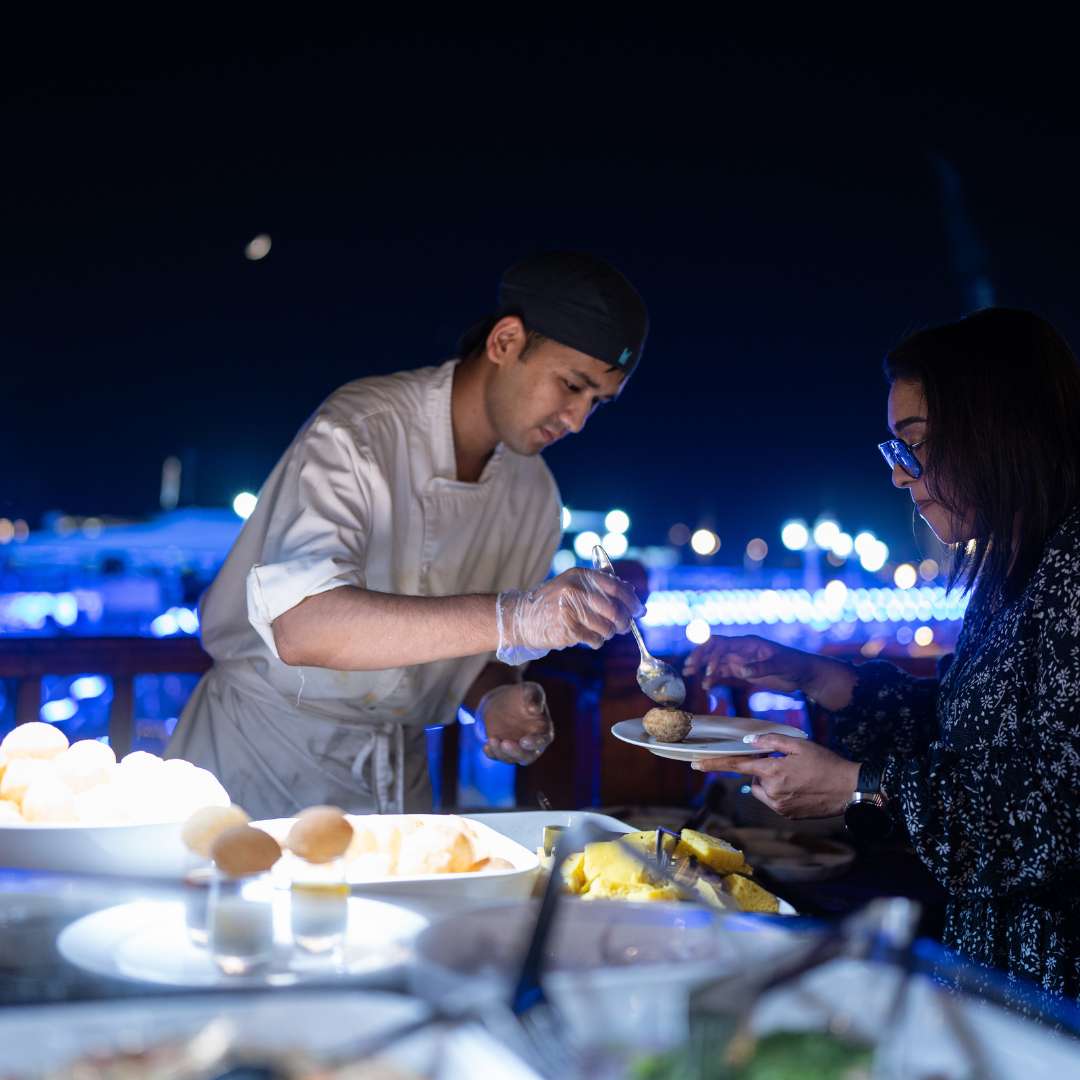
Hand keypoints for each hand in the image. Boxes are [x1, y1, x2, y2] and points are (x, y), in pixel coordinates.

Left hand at [476, 681, 553, 765]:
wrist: (502, 700)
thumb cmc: (521, 694)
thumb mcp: (529, 689)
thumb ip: (534, 697)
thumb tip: (535, 709)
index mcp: (544, 729)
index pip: (543, 740)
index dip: (535, 743)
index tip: (524, 741)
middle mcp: (532, 743)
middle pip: (528, 756)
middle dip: (516, 752)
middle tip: (505, 743)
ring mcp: (517, 748)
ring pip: (512, 759)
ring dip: (501, 752)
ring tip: (492, 739)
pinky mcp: (503, 750)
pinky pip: (498, 756)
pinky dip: (492, 754)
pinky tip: (486, 746)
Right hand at [496, 568, 642, 665]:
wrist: (521, 617)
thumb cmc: (552, 602)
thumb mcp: (573, 585)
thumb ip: (599, 586)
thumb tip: (631, 591)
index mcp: (580, 575)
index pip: (617, 587)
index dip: (632, 601)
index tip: (640, 611)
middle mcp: (576, 590)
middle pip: (615, 610)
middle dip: (624, 622)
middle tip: (623, 627)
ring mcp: (570, 610)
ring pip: (607, 628)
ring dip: (608, 634)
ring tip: (598, 632)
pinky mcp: (567, 629)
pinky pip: (595, 640)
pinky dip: (596, 642)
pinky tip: (587, 637)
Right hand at [683, 634, 855, 710]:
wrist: (804, 674)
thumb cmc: (794, 665)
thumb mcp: (780, 665)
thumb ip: (760, 667)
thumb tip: (742, 669)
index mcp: (748, 644)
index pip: (721, 643)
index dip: (708, 652)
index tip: (699, 664)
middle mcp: (741, 650)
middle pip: (714, 650)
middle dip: (699, 658)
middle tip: (687, 669)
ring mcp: (741, 660)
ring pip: (716, 662)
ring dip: (703, 668)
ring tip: (690, 675)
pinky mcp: (744, 672)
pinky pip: (724, 673)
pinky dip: (714, 678)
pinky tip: (707, 686)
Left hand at [692, 734, 859, 818]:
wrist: (849, 790)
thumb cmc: (826, 763)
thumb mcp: (799, 745)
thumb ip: (771, 742)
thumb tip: (749, 743)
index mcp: (773, 772)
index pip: (736, 766)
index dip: (713, 763)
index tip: (694, 763)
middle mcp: (772, 792)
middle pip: (753, 778)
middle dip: (762, 769)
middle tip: (785, 762)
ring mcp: (779, 806)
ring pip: (762, 789)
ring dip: (770, 781)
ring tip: (796, 775)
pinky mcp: (787, 815)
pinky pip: (773, 800)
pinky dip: (780, 792)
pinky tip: (799, 787)